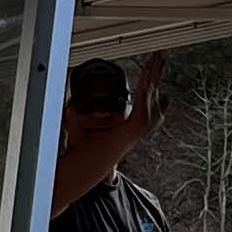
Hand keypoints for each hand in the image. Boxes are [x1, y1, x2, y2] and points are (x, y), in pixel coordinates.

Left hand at [50, 58, 166, 214]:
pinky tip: (146, 79)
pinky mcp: (128, 134)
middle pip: (151, 97)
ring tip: (156, 60)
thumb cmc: (78, 157)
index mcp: (124, 129)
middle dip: (155, 75)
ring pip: (150, 100)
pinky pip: (141, 109)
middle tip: (160, 56)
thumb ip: (78, 116)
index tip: (153, 68)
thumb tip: (71, 105)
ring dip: (153, 78)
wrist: (75, 175)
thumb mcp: (79, 129)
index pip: (142, 102)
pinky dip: (144, 93)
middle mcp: (132, 131)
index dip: (148, 85)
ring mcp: (132, 133)